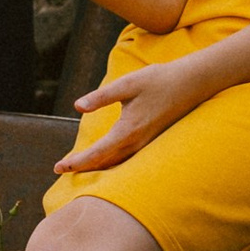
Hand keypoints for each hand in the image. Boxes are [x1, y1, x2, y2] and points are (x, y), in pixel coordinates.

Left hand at [60, 54, 203, 173]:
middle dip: (82, 168)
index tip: (58, 167)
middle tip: (61, 170)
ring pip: (116, 164)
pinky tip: (107, 159)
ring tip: (79, 168)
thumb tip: (77, 106)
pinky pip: (127, 160)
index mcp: (127, 131)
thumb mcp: (128, 83)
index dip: (75, 163)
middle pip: (104, 164)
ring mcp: (146, 145)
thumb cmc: (158, 80)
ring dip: (97, 167)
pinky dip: (112, 163)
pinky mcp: (151, 141)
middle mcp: (136, 143)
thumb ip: (102, 96)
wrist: (191, 83)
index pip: (96, 155)